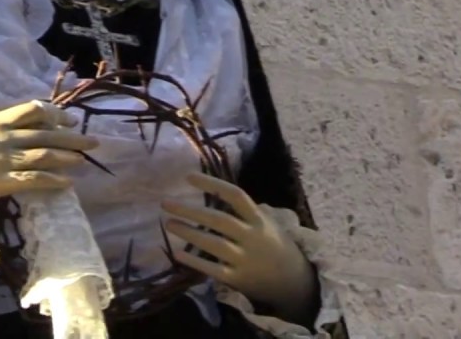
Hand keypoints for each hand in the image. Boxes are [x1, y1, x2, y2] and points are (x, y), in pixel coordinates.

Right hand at [0, 100, 98, 201]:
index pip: (33, 111)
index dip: (55, 114)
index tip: (69, 119)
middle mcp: (7, 136)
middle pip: (47, 133)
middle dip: (72, 137)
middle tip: (93, 141)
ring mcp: (7, 158)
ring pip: (46, 154)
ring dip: (68, 157)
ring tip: (84, 160)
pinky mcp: (4, 180)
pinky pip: (35, 179)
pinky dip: (54, 180)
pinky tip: (68, 184)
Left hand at [162, 174, 317, 325]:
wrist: (295, 282)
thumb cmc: (276, 246)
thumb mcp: (268, 222)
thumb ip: (246, 210)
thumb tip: (218, 192)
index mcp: (259, 219)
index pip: (235, 195)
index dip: (212, 184)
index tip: (187, 177)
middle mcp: (252, 237)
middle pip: (218, 220)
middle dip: (191, 210)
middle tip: (165, 203)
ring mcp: (245, 259)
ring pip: (213, 244)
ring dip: (189, 233)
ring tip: (168, 223)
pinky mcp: (238, 279)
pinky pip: (213, 269)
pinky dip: (195, 261)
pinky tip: (178, 253)